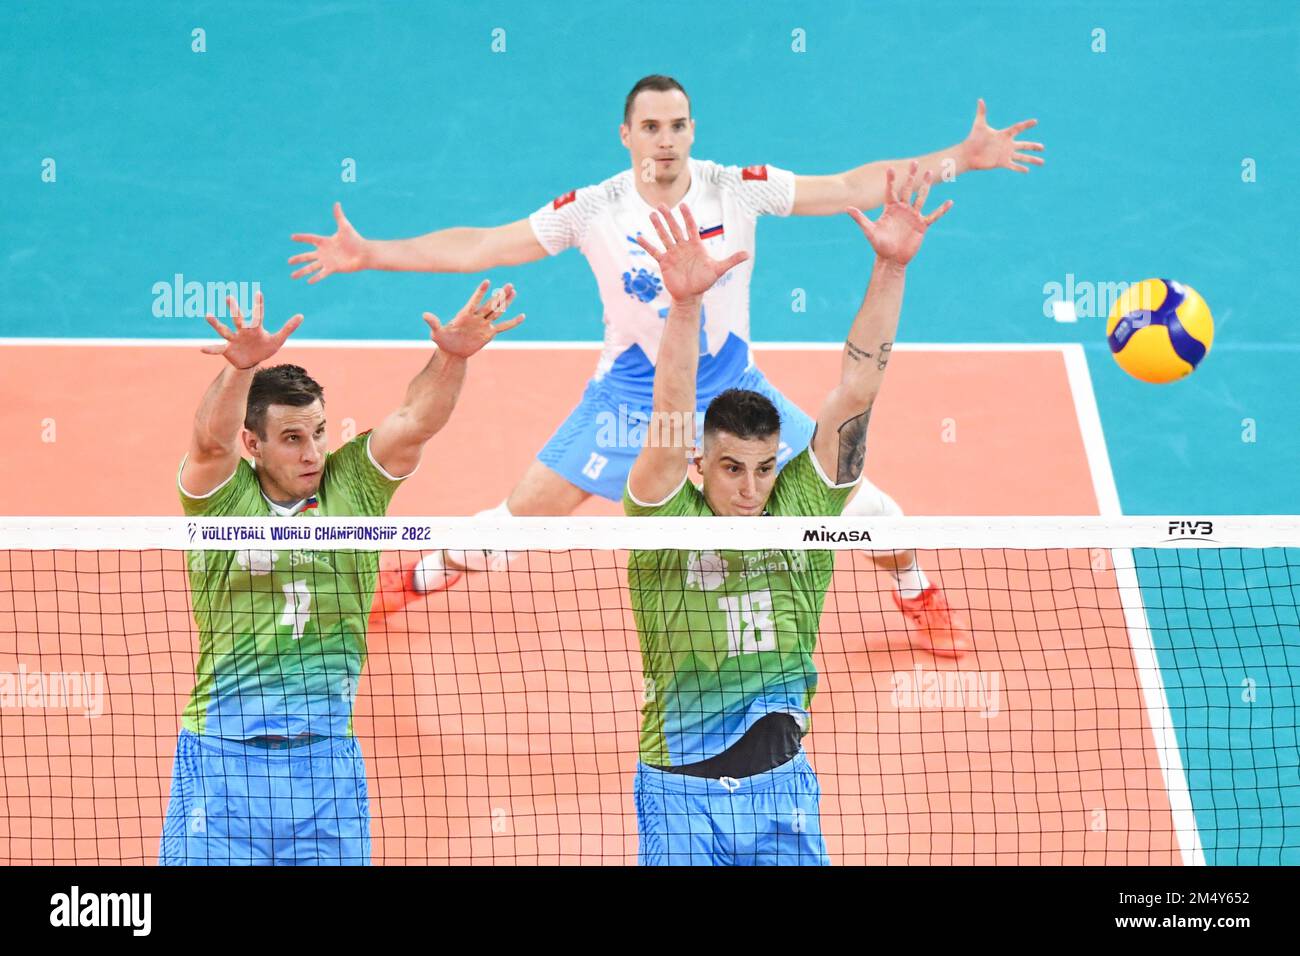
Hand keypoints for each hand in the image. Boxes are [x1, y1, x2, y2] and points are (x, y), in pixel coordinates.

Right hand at [201, 292, 302, 368]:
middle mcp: (242, 331)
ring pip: (224, 330)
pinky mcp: (227, 350)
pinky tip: (201, 349)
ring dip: (216, 324)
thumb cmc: (264, 348)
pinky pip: (217, 349)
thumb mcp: (278, 340)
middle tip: (229, 296)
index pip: (258, 315)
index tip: (259, 292)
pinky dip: (210, 349)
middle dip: (234, 309)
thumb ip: (288, 328)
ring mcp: (233, 340)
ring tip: (207, 315)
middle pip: (238, 319)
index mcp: (255, 328)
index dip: (259, 305)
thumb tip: (301, 315)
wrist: (252, 361)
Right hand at [289, 202, 368, 282]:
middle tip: (288, 261)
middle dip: (298, 259)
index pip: (310, 238)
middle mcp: (324, 252)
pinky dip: (316, 277)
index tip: (292, 237)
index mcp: (325, 241)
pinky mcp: (333, 268)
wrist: (364, 252)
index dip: (302, 238)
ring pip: (311, 267)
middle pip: (307, 256)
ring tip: (292, 276)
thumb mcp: (344, 226)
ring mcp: (328, 261)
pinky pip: (322, 274)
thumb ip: (338, 215)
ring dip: (302, 271)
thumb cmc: (355, 239)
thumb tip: (337, 203)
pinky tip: (308, 281)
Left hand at [425, 280, 524, 358]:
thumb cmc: (442, 341)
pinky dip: (512, 322)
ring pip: (497, 312)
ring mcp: (484, 324)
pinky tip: (522, 316)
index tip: (487, 281)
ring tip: (514, 291)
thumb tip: (424, 315)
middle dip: (499, 296)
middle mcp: (476, 317)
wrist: (452, 351)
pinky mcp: (489, 333)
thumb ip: (433, 323)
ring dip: (506, 302)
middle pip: (490, 305)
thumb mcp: (436, 333)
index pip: (474, 301)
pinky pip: (503, 327)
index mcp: (465, 314)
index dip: (480, 292)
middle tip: (509, 284)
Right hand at [633, 203, 749, 300]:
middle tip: (661, 205)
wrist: (691, 295)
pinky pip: (654, 252)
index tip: (683, 205)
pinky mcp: (664, 262)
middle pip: (675, 228)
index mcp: (695, 245)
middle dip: (669, 217)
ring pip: (664, 236)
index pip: (691, 227)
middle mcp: (682, 246)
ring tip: (651, 214)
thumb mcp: (719, 270)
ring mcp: (672, 253)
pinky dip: (647, 245)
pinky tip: (638, 237)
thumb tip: (747, 254)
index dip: (687, 216)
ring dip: (658, 226)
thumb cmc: (704, 281)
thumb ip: (731, 261)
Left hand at [847, 161, 951, 266]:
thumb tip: (847, 208)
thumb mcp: (869, 231)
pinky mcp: (922, 225)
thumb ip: (860, 219)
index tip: (890, 169)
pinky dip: (941, 210)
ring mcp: (913, 216)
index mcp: (890, 208)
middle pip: (907, 189)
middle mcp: (903, 209)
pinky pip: (934, 216)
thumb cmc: (879, 245)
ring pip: (921, 198)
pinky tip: (950, 202)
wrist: (891, 258)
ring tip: (929, 173)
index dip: (890, 180)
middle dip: (910, 176)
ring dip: (925, 186)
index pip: (891, 191)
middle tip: (914, 162)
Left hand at [960, 99, 1044, 172]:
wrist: (968, 154)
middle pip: (1024, 145)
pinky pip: (1013, 166)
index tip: (1035, 121)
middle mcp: (1007, 145)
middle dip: (1033, 146)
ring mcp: (1005, 154)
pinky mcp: (1001, 163)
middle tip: (1042, 147)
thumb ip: (981, 112)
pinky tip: (1027, 170)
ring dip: (1032, 159)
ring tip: (1042, 162)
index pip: (1018, 128)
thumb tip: (980, 99)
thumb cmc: (973, 139)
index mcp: (1004, 135)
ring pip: (1022, 157)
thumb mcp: (979, 124)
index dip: (1026, 124)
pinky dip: (1020, 168)